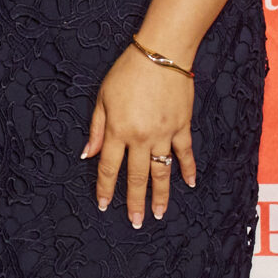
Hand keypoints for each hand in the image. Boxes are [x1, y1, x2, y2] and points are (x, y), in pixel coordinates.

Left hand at [85, 45, 196, 229]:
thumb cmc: (127, 72)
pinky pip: (185, 154)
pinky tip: (190, 184)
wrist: (161, 55)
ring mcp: (164, 134)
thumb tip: (88, 154)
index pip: (109, 167)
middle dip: (134, 202)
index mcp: (118, 130)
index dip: (106, 188)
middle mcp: (141, 137)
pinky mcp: (182, 127)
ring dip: (161, 195)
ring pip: (161, 172)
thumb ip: (97, 128)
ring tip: (159, 214)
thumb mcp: (103, 97)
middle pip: (136, 176)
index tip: (104, 205)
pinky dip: (188, 170)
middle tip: (136, 222)